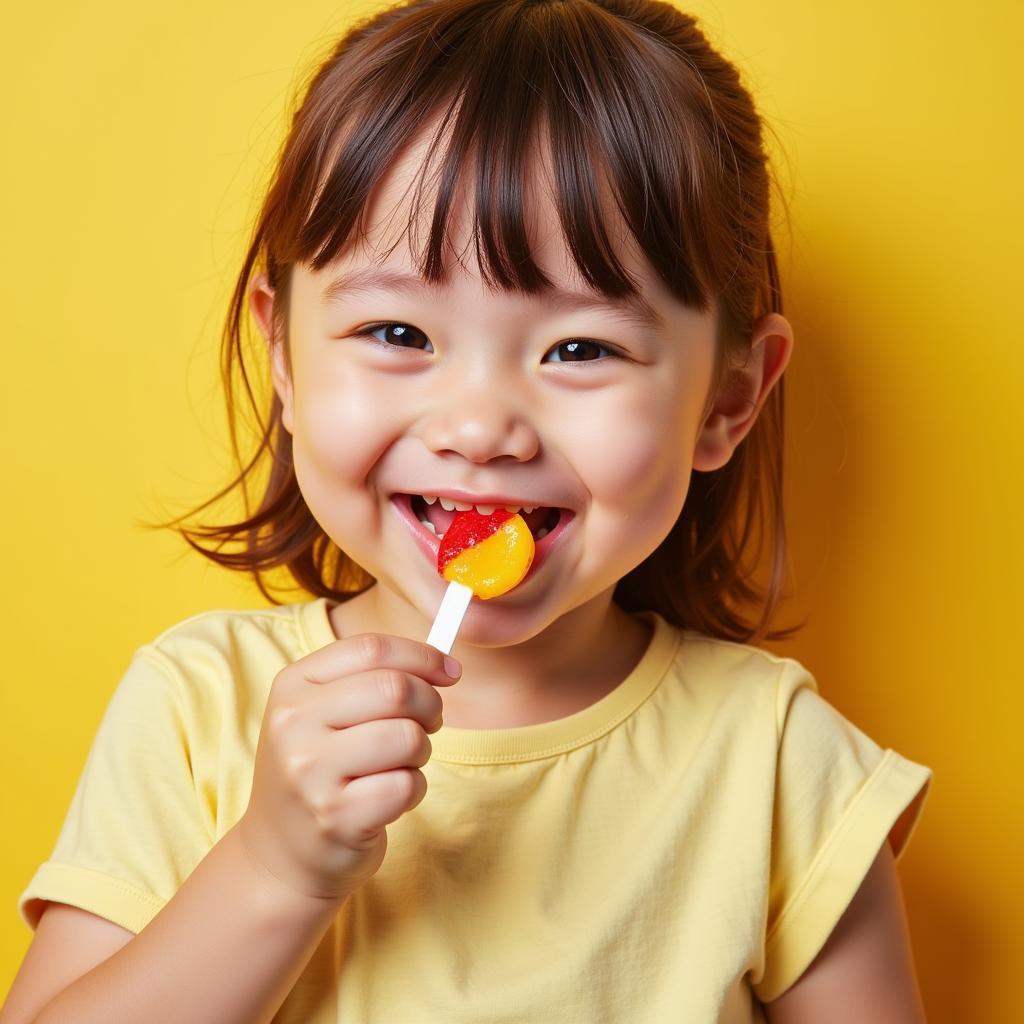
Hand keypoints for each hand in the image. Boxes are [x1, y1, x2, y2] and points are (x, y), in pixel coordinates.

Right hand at [237, 633, 460, 900]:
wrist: (280, 856)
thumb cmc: (320, 772)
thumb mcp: (324, 713)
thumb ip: (375, 677)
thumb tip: (446, 665)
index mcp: (291, 686)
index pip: (370, 648)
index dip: (422, 656)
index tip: (450, 671)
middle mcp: (293, 724)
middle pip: (394, 689)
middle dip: (429, 705)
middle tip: (429, 724)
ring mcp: (310, 773)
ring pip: (407, 737)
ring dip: (420, 752)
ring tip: (400, 765)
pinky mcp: (335, 816)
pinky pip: (407, 785)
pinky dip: (413, 790)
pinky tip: (387, 799)